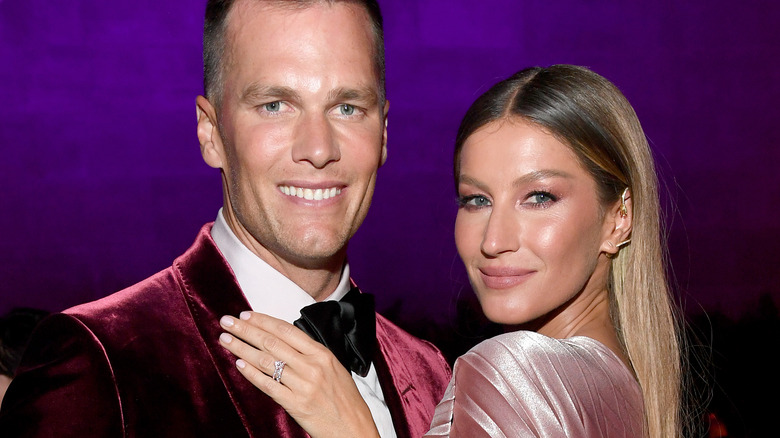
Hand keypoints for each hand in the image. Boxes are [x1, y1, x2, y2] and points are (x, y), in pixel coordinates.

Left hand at [219, 312, 379, 437]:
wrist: (353, 427)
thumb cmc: (343, 398)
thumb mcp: (332, 367)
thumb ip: (309, 353)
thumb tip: (281, 340)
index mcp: (322, 353)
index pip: (286, 330)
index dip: (263, 321)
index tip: (245, 315)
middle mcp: (312, 366)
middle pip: (272, 342)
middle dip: (246, 330)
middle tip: (227, 321)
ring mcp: (303, 385)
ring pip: (266, 361)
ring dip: (241, 348)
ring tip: (225, 340)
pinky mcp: (296, 404)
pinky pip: (268, 385)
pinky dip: (251, 373)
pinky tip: (238, 364)